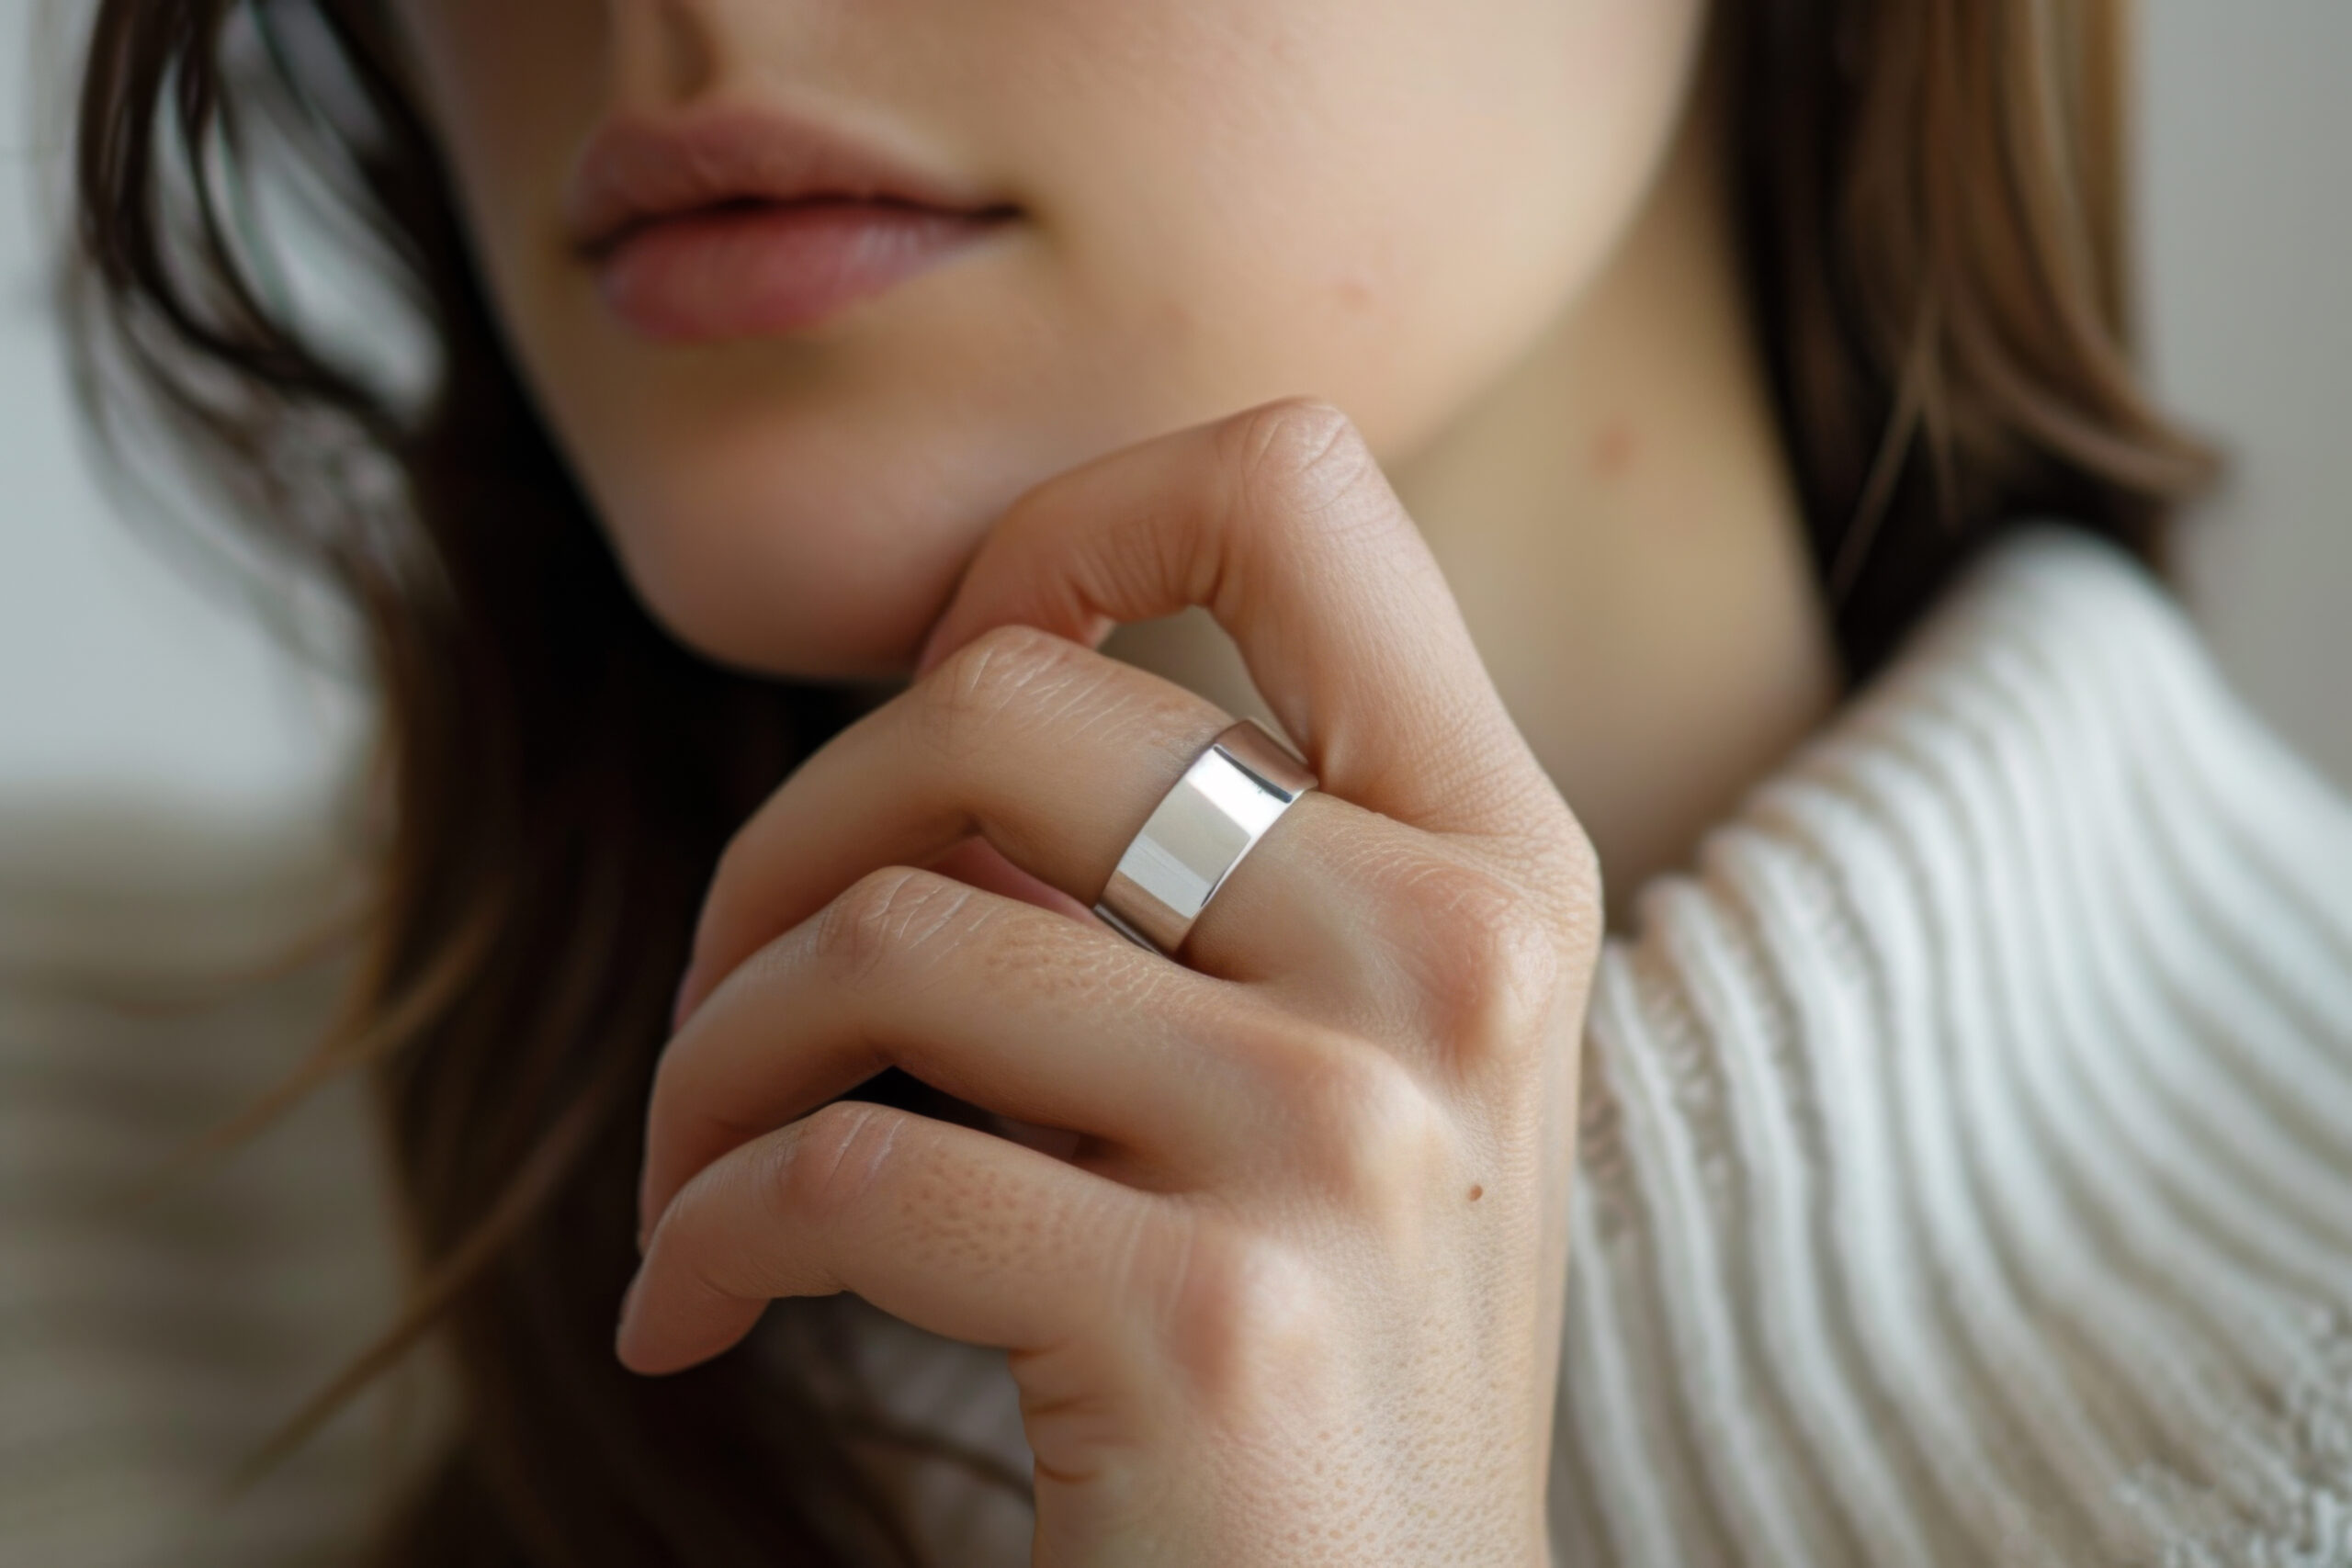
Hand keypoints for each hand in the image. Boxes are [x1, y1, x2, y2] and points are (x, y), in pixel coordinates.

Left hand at [621, 397, 1600, 1565]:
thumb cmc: (1322, 1352)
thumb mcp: (1330, 1061)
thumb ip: (1204, 864)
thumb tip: (958, 687)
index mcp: (1500, 857)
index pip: (1297, 487)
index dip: (1069, 522)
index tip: (953, 675)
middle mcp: (1461, 961)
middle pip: (1001, 699)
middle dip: (786, 834)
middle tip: (732, 990)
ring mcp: (1348, 1139)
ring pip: (884, 934)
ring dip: (710, 1058)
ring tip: (692, 1166)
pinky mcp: (1207, 1322)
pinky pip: (836, 1173)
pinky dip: (706, 1232)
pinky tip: (697, 1306)